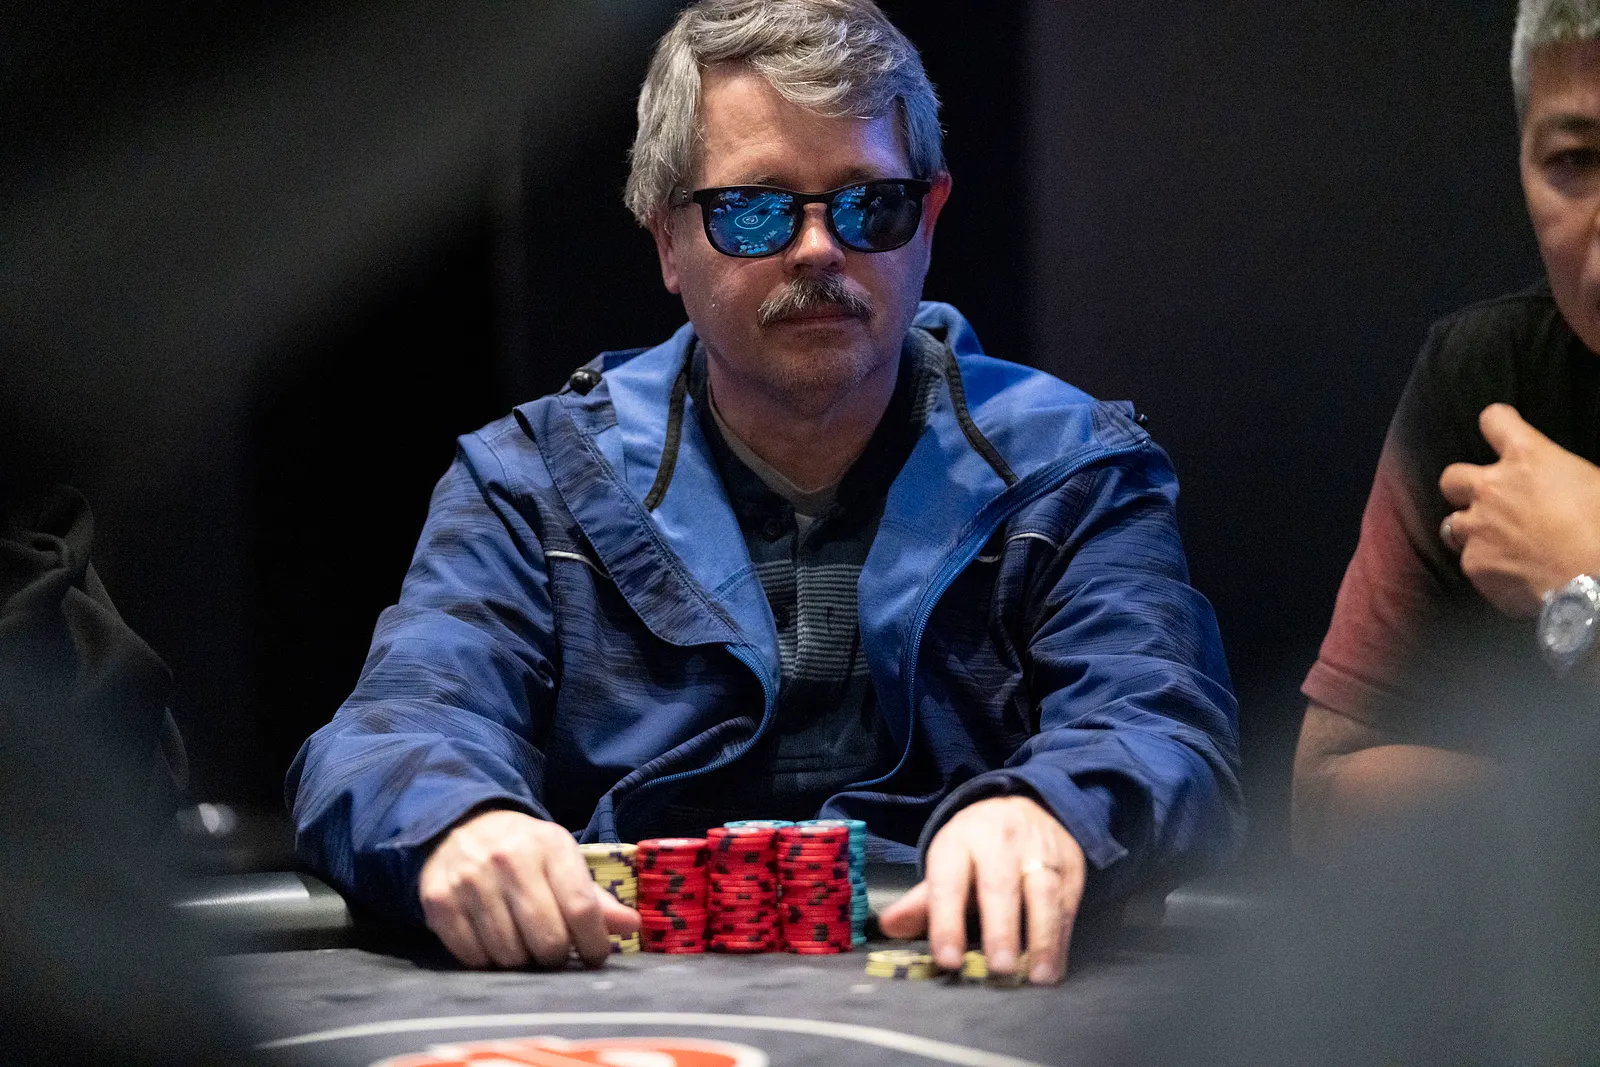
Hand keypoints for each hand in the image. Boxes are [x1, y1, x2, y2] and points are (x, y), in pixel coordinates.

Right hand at [418, 809, 638, 968]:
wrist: (462, 824)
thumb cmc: (524, 850)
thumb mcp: (563, 859)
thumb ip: (595, 897)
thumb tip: (631, 926)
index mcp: (550, 846)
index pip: (581, 909)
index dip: (594, 944)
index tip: (594, 957)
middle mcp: (509, 860)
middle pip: (546, 938)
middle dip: (556, 956)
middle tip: (554, 951)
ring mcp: (471, 880)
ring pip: (509, 954)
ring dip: (520, 960)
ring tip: (521, 942)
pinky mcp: (439, 901)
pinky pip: (472, 957)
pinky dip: (486, 960)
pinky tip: (492, 941)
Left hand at [877, 795, 1085, 984]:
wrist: (1028, 803)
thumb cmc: (980, 846)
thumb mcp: (948, 861)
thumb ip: (923, 901)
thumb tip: (889, 927)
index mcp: (959, 841)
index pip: (949, 882)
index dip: (946, 921)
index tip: (947, 959)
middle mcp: (999, 841)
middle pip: (999, 885)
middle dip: (1000, 928)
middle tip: (999, 967)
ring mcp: (1038, 851)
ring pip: (1042, 893)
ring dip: (1042, 938)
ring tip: (1036, 976)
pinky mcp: (1070, 864)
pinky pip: (1067, 902)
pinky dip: (1062, 938)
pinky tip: (1054, 966)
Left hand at [1439, 404, 1599, 616]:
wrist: (1596, 583)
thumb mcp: (1597, 483)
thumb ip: (1566, 474)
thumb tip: (1568, 481)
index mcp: (1528, 458)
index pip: (1495, 421)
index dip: (1498, 423)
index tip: (1501, 430)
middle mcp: (1492, 488)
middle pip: (1452, 477)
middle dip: (1465, 487)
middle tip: (1487, 500)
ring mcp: (1477, 527)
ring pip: (1452, 523)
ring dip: (1470, 530)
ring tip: (1494, 542)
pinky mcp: (1474, 564)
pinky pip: (1469, 561)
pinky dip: (1486, 566)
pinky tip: (1508, 575)